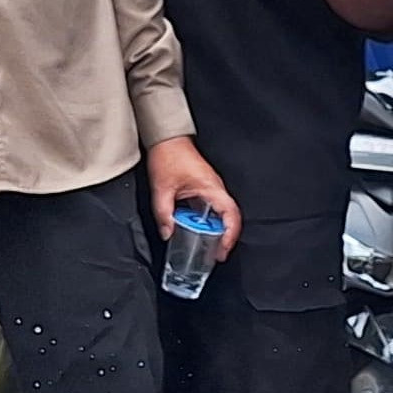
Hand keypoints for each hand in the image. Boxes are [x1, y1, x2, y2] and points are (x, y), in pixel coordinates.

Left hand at [145, 135, 240, 258]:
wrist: (167, 138)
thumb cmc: (168, 155)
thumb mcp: (161, 189)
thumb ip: (163, 214)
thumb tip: (167, 232)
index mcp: (211, 187)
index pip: (231, 215)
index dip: (230, 235)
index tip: (223, 250)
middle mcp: (215, 188)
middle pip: (230, 217)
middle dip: (226, 238)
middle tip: (217, 255)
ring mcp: (211, 187)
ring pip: (222, 213)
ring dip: (217, 230)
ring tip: (209, 247)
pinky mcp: (204, 187)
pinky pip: (212, 208)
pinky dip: (208, 221)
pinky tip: (197, 230)